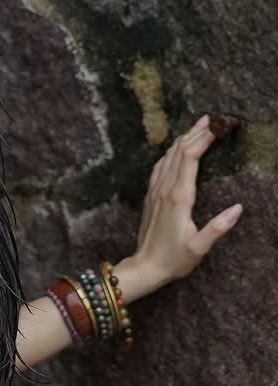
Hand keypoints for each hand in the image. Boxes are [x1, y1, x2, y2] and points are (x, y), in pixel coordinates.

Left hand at [120, 115, 242, 301]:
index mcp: (178, 198)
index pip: (189, 158)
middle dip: (195, 133)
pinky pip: (159, 166)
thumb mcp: (200, 247)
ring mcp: (155, 191)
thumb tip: (239, 208)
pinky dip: (171, 152)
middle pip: (178, 151)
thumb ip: (218, 227)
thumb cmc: (174, 259)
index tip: (217, 128)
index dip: (202, 140)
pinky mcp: (151, 195)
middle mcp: (164, 189)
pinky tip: (176, 148)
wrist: (145, 266)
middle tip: (212, 119)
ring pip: (168, 156)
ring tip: (199, 126)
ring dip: (183, 139)